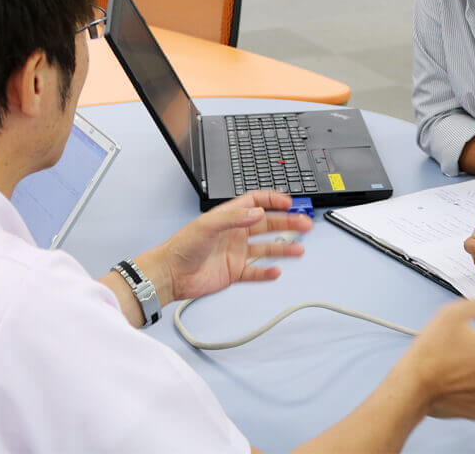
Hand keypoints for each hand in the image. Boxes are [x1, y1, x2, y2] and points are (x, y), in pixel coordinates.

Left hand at [138, 191, 312, 302]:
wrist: (170, 274)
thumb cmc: (182, 246)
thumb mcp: (207, 225)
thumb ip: (234, 218)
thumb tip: (257, 213)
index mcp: (228, 217)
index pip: (255, 202)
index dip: (272, 200)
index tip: (288, 202)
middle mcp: (234, 233)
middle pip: (267, 224)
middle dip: (287, 223)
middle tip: (304, 223)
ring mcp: (235, 253)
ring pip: (266, 248)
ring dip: (283, 248)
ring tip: (299, 249)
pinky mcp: (234, 272)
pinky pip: (255, 271)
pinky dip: (266, 272)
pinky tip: (276, 271)